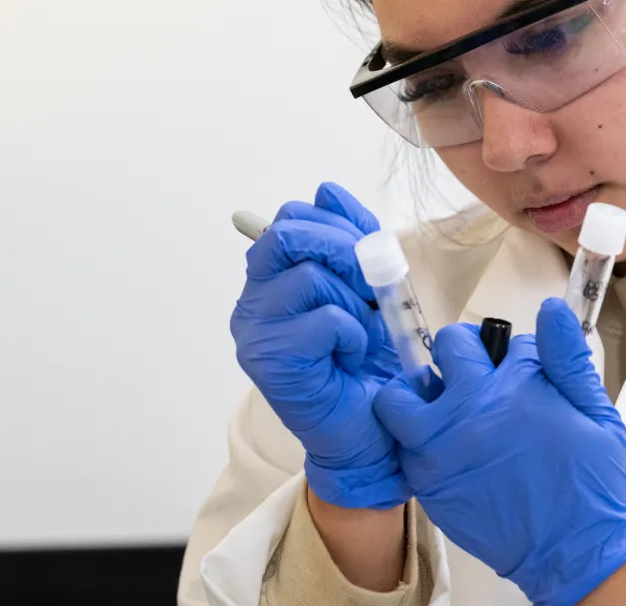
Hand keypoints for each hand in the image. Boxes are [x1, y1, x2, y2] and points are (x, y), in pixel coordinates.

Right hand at [230, 182, 408, 508]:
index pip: (291, 217)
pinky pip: (324, 319)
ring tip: (363, 330)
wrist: (372, 433)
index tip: (370, 249)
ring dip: (354, 300)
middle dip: (343, 248)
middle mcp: (253, 303)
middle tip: (372, 283)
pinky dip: (353, 333)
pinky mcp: (272, 363)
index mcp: (271, 280)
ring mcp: (256, 333)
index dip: (338, 222)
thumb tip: (327, 191)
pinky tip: (351, 355)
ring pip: (308, 276)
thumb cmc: (368, 365)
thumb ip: (350, 242)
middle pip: (287, 233)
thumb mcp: (369, 289)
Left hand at [373, 298, 625, 604]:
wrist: (576, 552)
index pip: (503, 341)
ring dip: (418, 391)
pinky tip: (442, 446)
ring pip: (400, 396)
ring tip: (440, 403)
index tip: (521, 369)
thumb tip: (551, 309)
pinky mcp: (428, 484)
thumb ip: (568, 358)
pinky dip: (414, 438)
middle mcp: (470, 412)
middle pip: (447, 349)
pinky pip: (400, 445)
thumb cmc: (592, 485)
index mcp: (515, 388)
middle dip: (463, 352)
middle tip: (477, 373)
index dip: (514, 353)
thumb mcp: (596, 412)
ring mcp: (441, 449)